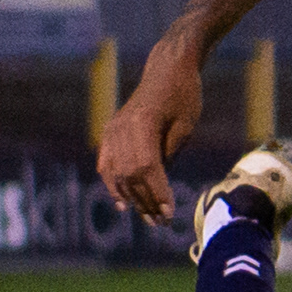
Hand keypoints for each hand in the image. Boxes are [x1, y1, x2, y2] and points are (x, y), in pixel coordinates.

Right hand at [97, 39, 202, 221]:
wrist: (168, 69)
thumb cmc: (184, 96)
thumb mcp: (185, 128)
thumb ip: (169, 156)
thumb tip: (158, 188)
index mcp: (142, 124)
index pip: (147, 168)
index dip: (157, 193)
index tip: (169, 214)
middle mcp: (121, 128)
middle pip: (130, 175)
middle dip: (146, 201)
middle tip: (162, 222)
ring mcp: (113, 130)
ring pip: (117, 174)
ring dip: (133, 199)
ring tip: (148, 218)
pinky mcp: (111, 131)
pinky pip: (106, 165)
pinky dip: (113, 185)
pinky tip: (123, 204)